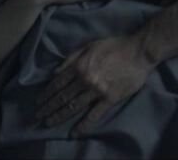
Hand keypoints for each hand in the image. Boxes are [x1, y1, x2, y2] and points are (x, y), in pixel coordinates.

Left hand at [35, 34, 154, 136]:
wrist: (139, 51)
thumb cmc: (115, 45)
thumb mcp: (89, 45)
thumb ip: (71, 58)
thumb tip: (55, 72)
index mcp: (79, 66)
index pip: (57, 83)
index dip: (46, 94)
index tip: (38, 102)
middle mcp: (85, 80)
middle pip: (62, 97)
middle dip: (48, 108)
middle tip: (38, 117)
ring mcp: (97, 91)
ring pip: (73, 106)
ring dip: (59, 116)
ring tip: (49, 123)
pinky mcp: (109, 99)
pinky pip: (94, 115)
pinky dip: (83, 125)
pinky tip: (74, 132)